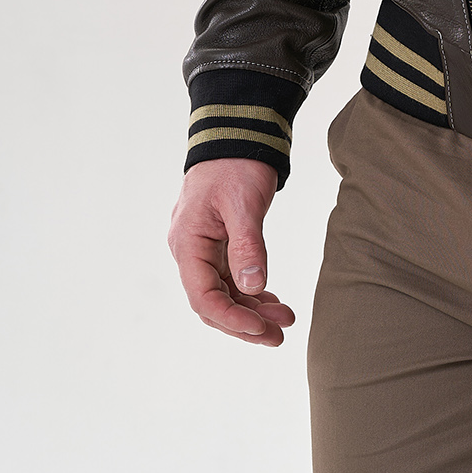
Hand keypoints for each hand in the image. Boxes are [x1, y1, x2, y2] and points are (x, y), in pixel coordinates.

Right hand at [168, 159, 295, 344]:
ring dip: (252, 311)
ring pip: (224, 293)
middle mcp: (190, 251)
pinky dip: (251, 293)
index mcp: (187, 243)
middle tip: (278, 337)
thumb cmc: (236, 164)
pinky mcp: (219, 244)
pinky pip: (231, 279)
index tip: (261, 329)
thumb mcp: (244, 203)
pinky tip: (273, 302)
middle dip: (244, 324)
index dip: (231, 318)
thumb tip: (253, 287)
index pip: (204, 297)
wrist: (236, 134)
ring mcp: (204, 249)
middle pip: (213, 302)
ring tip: (284, 322)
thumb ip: (247, 245)